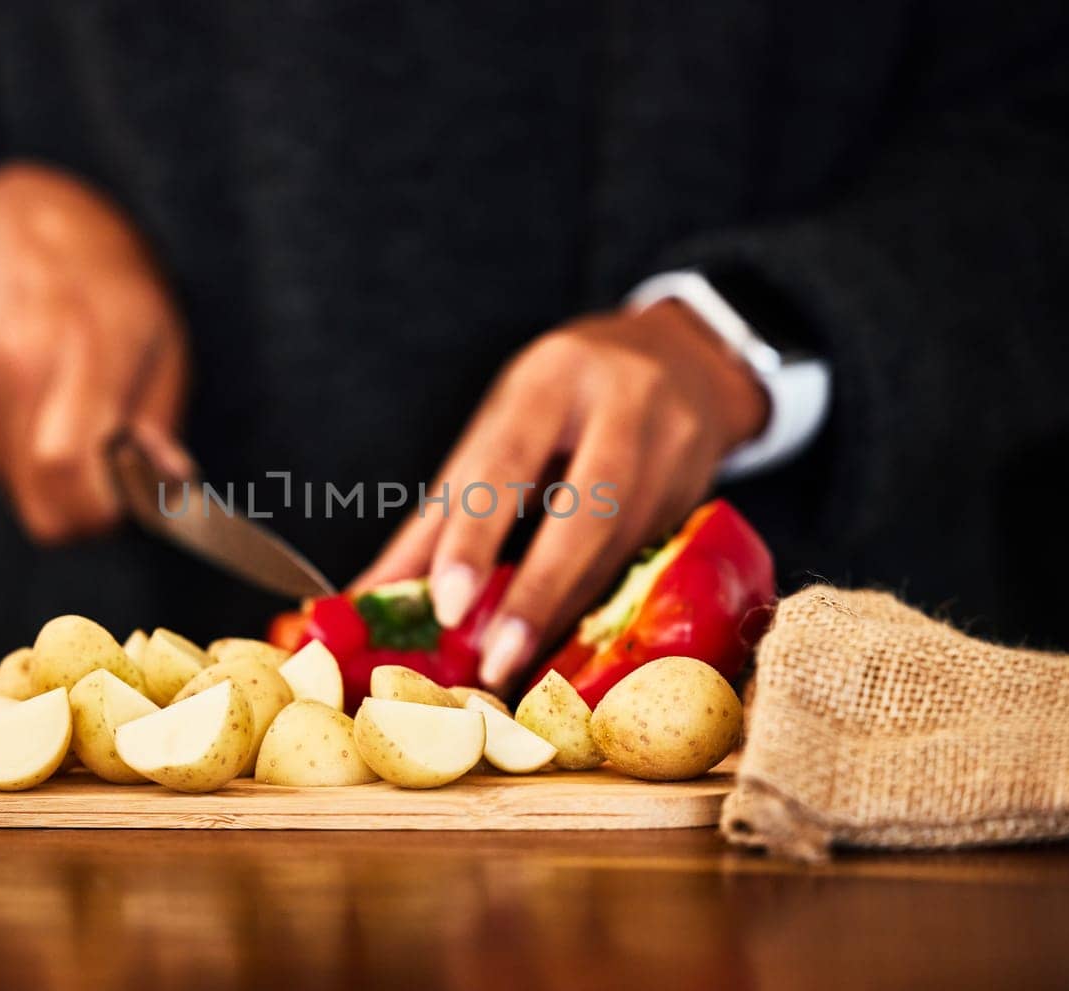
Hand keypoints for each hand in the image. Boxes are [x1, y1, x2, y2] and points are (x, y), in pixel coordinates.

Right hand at [0, 163, 191, 542]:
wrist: (17, 222)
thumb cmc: (111, 281)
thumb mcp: (164, 338)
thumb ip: (161, 421)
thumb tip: (168, 488)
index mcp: (83, 350)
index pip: (67, 469)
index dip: (102, 512)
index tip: (134, 502)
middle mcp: (19, 368)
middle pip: (40, 504)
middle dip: (86, 514)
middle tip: (119, 484)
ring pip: (19, 492)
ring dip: (58, 485)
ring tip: (85, 426)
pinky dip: (30, 460)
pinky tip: (50, 410)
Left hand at [353, 300, 768, 690]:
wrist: (684, 357)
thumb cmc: (565, 396)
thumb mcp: (501, 428)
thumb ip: (441, 516)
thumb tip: (367, 597)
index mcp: (551, 378)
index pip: (508, 459)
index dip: (475, 535)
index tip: (445, 604)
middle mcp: (622, 404)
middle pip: (586, 508)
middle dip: (537, 591)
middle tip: (493, 661)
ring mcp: (674, 445)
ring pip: (620, 542)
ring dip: (566, 611)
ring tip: (518, 667)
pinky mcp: (701, 489)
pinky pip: (645, 558)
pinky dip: (599, 603)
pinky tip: (566, 643)